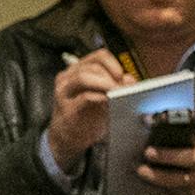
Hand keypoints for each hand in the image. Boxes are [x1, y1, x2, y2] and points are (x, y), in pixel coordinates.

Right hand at [46, 48, 128, 162]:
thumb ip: (116, 87)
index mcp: (79, 70)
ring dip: (105, 84)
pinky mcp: (67, 108)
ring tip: (118, 93)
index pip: (98, 57)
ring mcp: (64, 92)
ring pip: (84, 77)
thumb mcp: (103, 98)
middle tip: (124, 88)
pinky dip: (100, 98)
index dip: (113, 64)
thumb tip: (130, 80)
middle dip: (111, 76)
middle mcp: (69, 77)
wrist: (68, 137)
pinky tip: (109, 102)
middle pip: (93, 67)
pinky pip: (84, 97)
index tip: (123, 75)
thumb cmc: (87, 115)